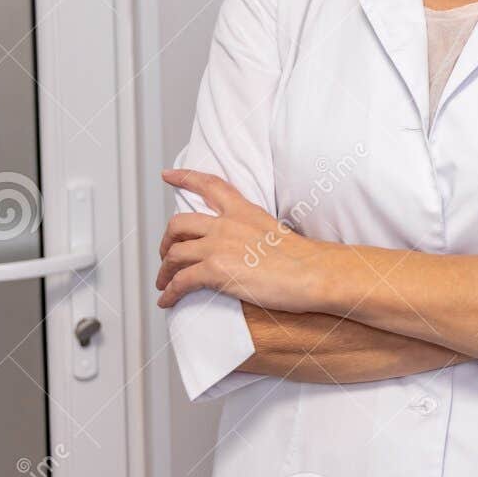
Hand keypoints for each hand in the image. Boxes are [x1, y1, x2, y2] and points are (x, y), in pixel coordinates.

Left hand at [157, 169, 326, 311]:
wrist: (313, 272)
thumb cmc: (304, 259)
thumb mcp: (276, 231)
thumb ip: (254, 233)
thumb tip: (247, 248)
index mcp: (244, 211)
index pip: (209, 185)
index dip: (185, 178)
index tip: (168, 176)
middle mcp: (226, 224)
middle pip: (179, 224)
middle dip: (166, 241)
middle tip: (166, 254)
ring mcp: (218, 246)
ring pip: (174, 254)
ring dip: (164, 271)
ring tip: (164, 283)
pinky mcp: (215, 270)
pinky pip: (180, 281)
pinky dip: (169, 293)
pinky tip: (168, 301)